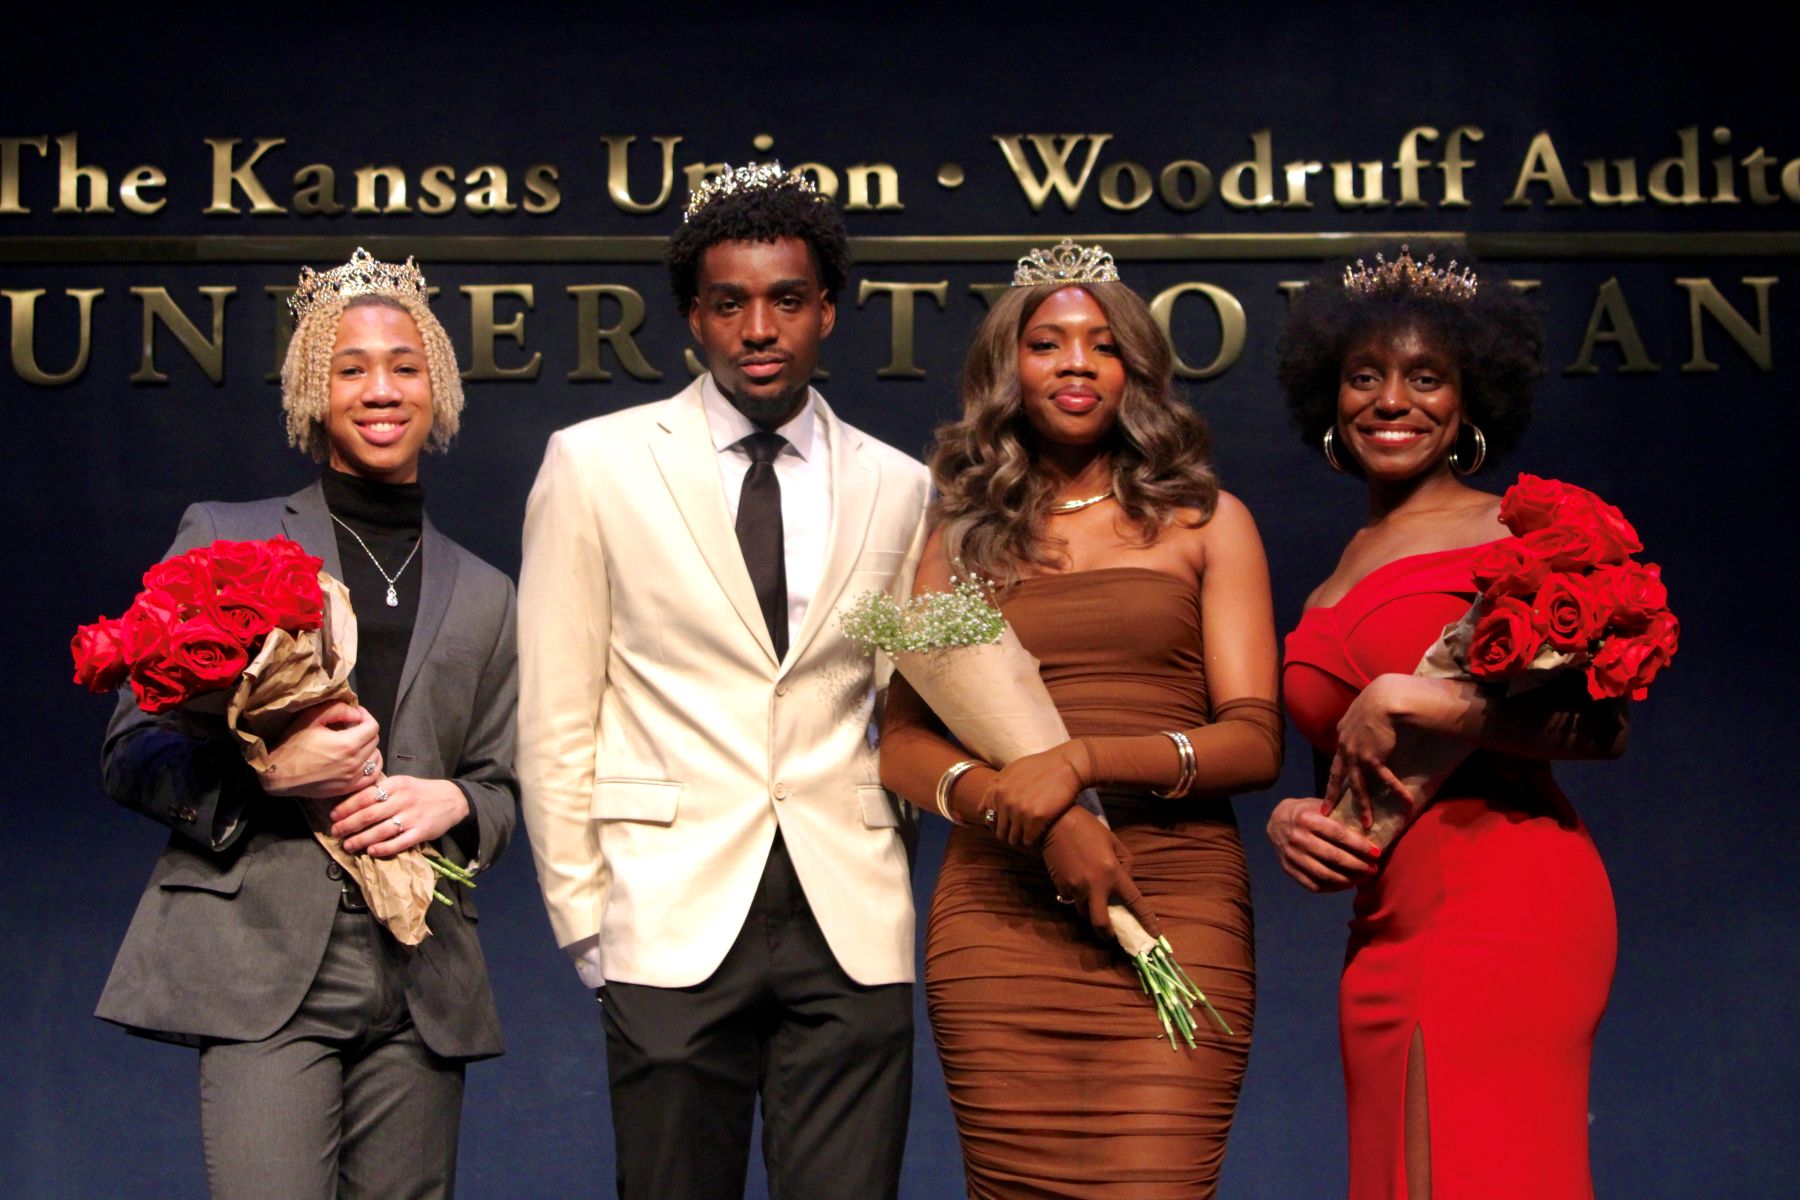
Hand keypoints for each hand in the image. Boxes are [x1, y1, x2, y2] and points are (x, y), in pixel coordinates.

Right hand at [259, 702, 380, 799]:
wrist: (278, 774)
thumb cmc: (293, 744)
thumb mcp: (312, 718)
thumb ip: (339, 710)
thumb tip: (358, 714)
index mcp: (347, 744)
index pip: (372, 726)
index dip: (366, 716)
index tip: (355, 714)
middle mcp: (354, 762)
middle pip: (374, 740)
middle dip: (366, 730)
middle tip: (351, 727)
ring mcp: (353, 778)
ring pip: (376, 757)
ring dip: (369, 747)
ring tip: (355, 742)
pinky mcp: (348, 788)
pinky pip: (372, 776)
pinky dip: (371, 765)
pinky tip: (362, 759)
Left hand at [332, 775, 469, 857]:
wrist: (452, 799)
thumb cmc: (420, 792)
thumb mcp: (402, 784)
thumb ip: (380, 791)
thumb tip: (351, 804)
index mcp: (396, 784)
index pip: (365, 796)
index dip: (346, 807)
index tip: (333, 816)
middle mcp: (404, 799)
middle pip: (369, 814)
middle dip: (348, 825)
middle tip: (336, 833)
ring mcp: (413, 816)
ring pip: (381, 831)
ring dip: (361, 840)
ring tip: (349, 845)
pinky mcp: (422, 832)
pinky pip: (399, 842)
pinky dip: (383, 848)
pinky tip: (371, 851)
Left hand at [983, 742, 1090, 847]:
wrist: (1066, 765)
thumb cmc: (1041, 767)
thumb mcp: (1012, 770)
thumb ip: (995, 787)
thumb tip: (981, 809)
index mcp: (997, 790)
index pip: (989, 819)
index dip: (999, 824)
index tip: (1010, 823)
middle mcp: (1005, 801)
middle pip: (1001, 831)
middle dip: (1010, 833)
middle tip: (1022, 831)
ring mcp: (1020, 810)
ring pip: (1013, 838)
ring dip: (1021, 838)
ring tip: (1031, 833)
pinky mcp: (1036, 818)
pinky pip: (1028, 840)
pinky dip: (1033, 840)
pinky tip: (1039, 833)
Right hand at [1039, 807, 1160, 939]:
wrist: (1056, 822)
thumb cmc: (1089, 829)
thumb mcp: (1114, 842)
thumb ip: (1125, 865)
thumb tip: (1126, 883)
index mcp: (1113, 872)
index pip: (1134, 902)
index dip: (1146, 920)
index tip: (1155, 935)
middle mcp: (1095, 885)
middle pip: (1101, 922)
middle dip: (1106, 934)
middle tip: (1110, 936)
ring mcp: (1076, 888)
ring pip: (1084, 912)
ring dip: (1090, 911)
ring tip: (1091, 899)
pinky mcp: (1061, 886)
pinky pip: (1071, 900)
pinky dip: (1076, 898)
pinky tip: (1076, 883)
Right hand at [1266, 796, 1381, 891]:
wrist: (1276, 821)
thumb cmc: (1306, 812)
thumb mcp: (1320, 806)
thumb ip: (1339, 815)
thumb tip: (1370, 827)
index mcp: (1307, 819)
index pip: (1339, 835)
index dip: (1360, 845)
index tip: (1376, 853)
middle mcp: (1298, 838)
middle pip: (1334, 857)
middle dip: (1358, 865)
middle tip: (1373, 869)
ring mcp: (1292, 856)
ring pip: (1324, 874)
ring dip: (1347, 879)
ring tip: (1362, 878)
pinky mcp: (1288, 869)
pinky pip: (1313, 885)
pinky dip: (1332, 888)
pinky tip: (1345, 884)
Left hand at [1326, 675, 1420, 828]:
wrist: (1383, 699)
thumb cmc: (1379, 697)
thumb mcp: (1366, 709)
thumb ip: (1365, 720)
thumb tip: (1373, 721)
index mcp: (1343, 733)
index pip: (1338, 758)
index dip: (1336, 772)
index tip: (1332, 785)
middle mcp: (1345, 745)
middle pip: (1337, 775)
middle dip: (1331, 795)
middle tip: (1327, 812)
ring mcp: (1355, 754)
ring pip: (1357, 786)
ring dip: (1364, 805)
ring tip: (1367, 822)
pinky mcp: (1370, 758)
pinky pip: (1384, 779)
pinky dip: (1395, 790)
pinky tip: (1405, 801)